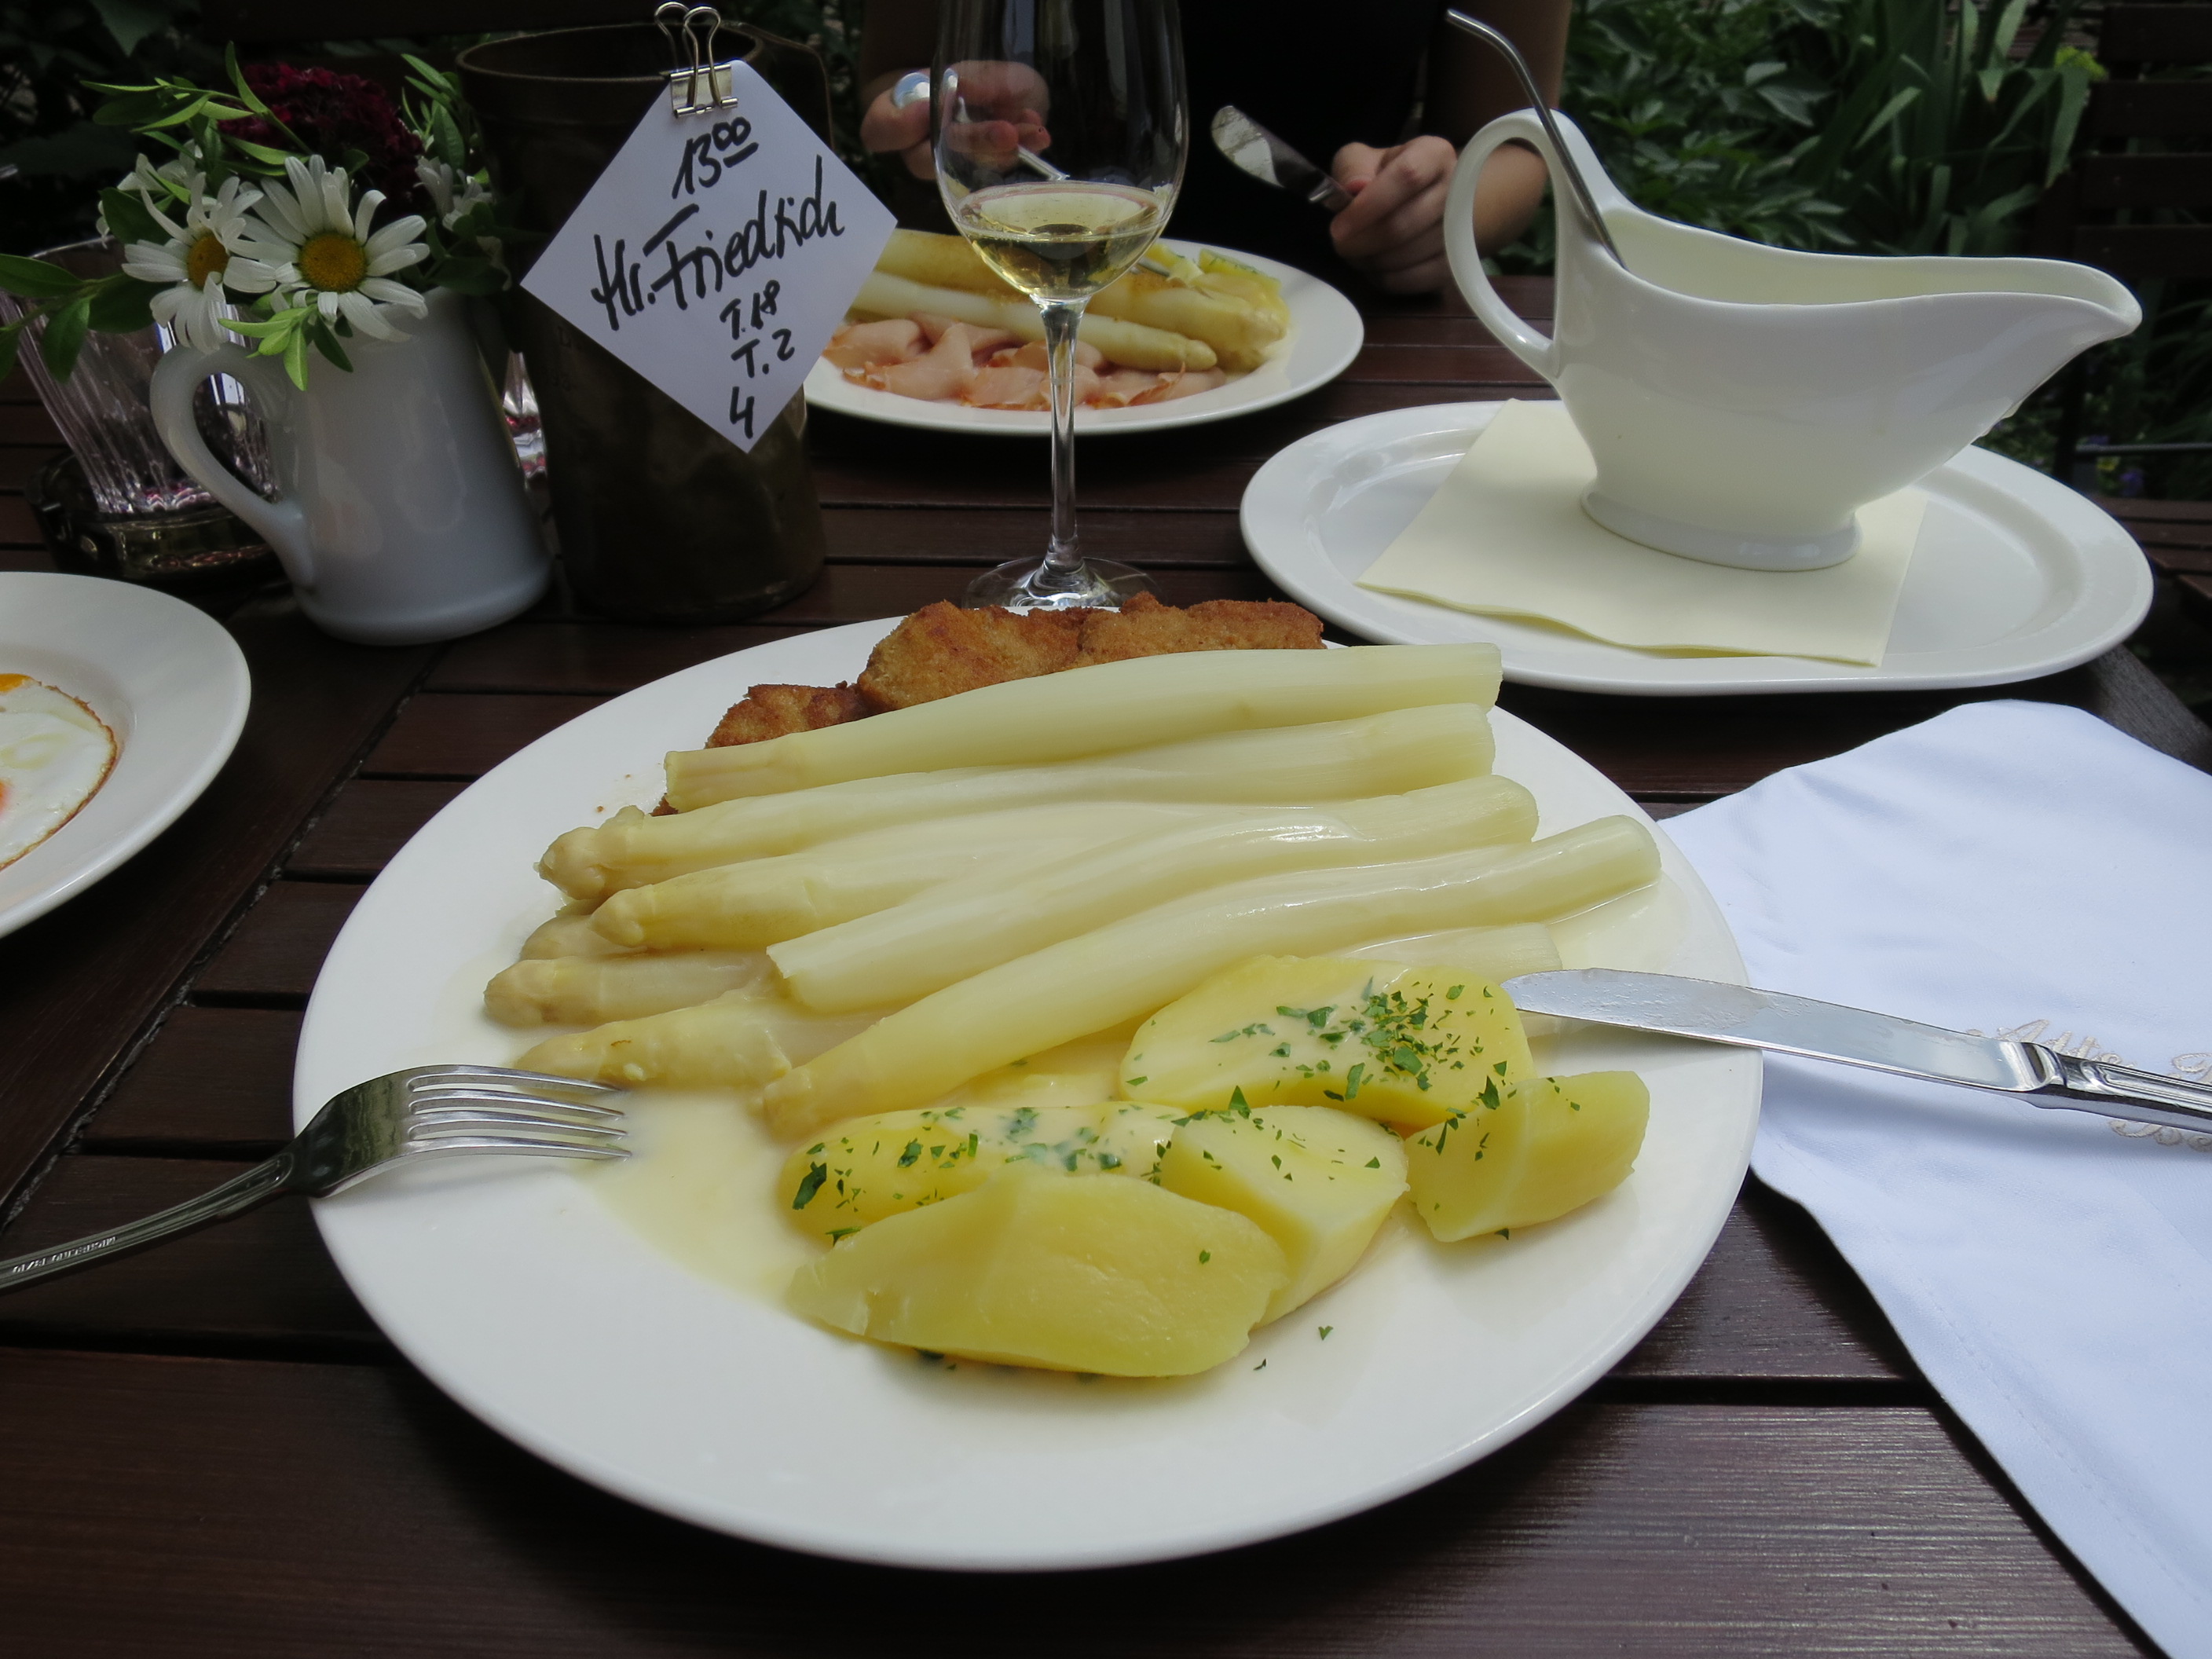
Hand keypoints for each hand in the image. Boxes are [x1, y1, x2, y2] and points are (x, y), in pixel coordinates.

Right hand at [861, 62, 1053, 181]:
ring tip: (1030, 131)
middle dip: (969, 143)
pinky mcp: (980, 183)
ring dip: (1000, 153)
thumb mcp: (979, 66)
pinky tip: (1039, 136)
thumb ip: (975, 76)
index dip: (898, 126)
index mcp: (900, 117)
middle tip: (1004, 130)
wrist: (1001, 97)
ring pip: (963, 175)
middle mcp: (920, 150)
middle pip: (926, 160)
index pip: (880, 131)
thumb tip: (966, 87)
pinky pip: (995, 179)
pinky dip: (1022, 154)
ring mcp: (949, 171)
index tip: (926, 110)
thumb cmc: (974, 80)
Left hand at [1328, 136, 1456, 294]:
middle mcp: (1456, 189)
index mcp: (1434, 154)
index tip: (1339, 227)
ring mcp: (1461, 229)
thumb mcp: (1363, 159)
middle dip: (1362, 241)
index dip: (1369, 205)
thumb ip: (1352, 167)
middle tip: (1342, 245)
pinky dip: (1387, 279)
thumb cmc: (1387, 177)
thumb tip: (1354, 187)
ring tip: (1357, 254)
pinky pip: (1415, 279)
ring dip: (1371, 261)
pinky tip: (1374, 268)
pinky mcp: (1456, 263)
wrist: (1425, 198)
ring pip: (1407, 256)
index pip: (1406, 176)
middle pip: (1403, 224)